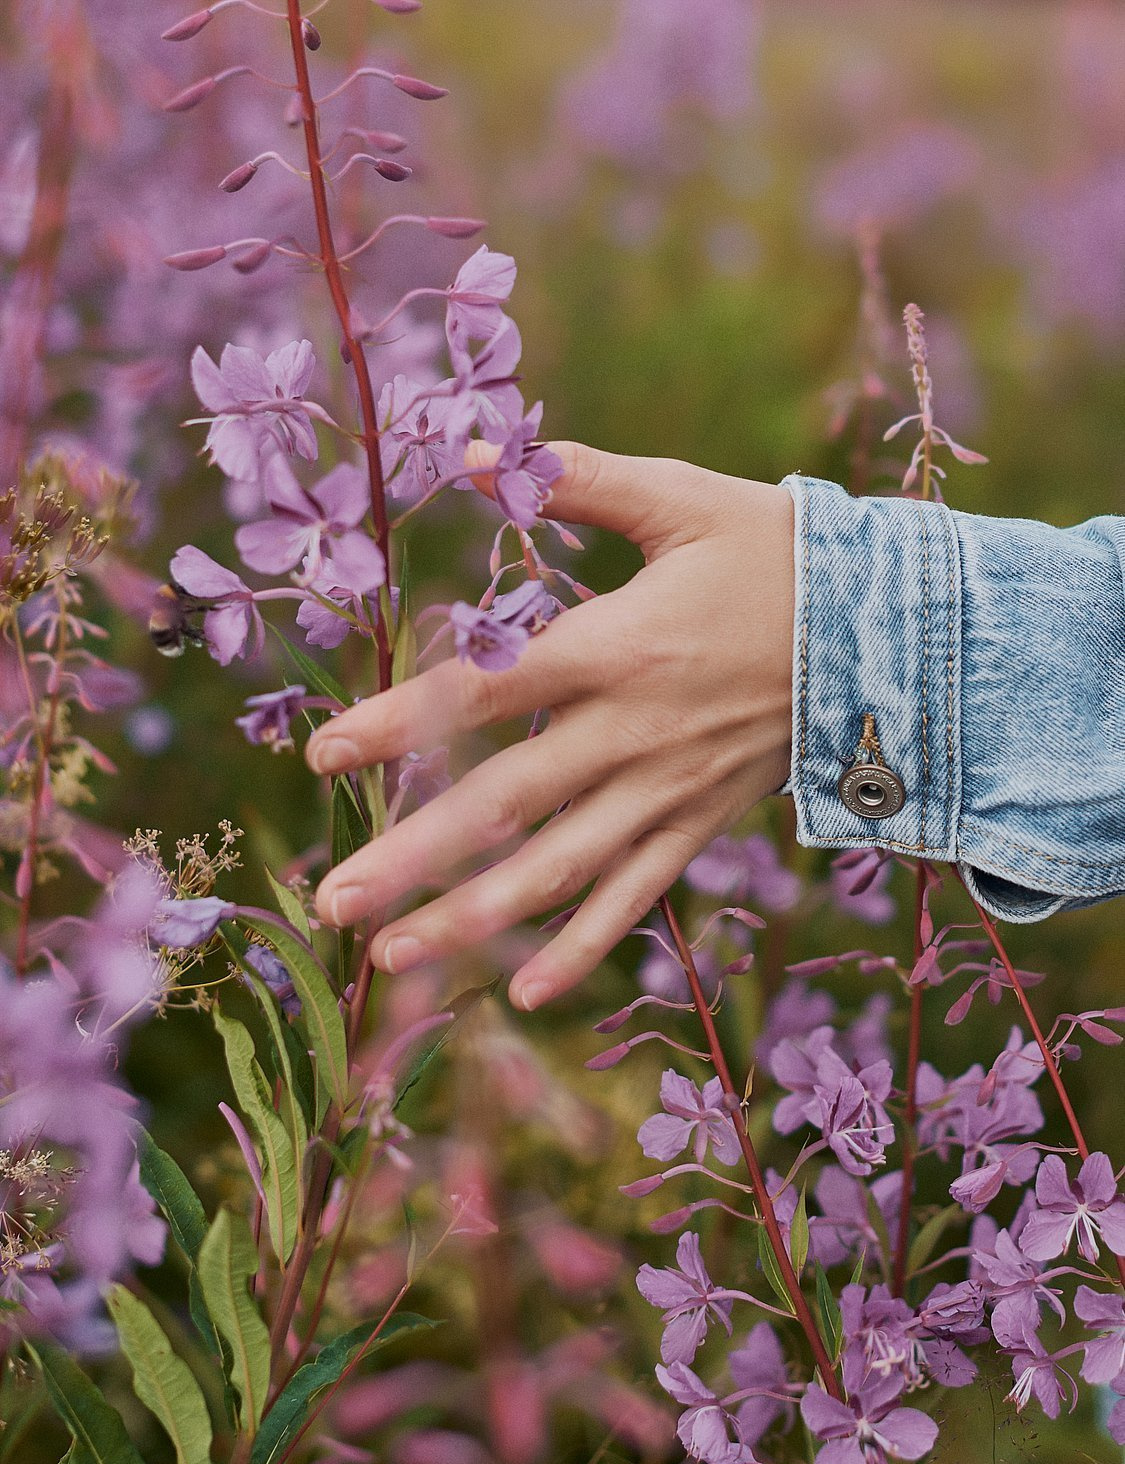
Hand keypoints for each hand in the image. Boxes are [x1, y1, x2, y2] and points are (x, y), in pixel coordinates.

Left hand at [307, 443, 794, 1008]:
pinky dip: (582, 947)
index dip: (401, 722)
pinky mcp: (698, 825)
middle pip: (507, 804)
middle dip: (415, 857)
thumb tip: (476, 451)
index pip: (488, 691)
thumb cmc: (775, 555)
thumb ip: (577, 476)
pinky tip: (522, 992)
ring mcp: (667, 791)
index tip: (322, 754)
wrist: (888, 631)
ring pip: (560, 869)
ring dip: (473, 919)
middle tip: (332, 902)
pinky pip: (635, 897)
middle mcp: (633, 732)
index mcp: (618, 646)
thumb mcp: (681, 499)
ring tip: (392, 958)